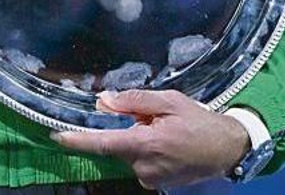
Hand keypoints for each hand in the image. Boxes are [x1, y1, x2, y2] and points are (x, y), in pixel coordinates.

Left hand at [49, 90, 250, 188]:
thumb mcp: (169, 101)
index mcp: (146, 144)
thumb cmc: (199, 122)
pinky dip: (146, 150)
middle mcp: (144, 166)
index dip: (77, 140)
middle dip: (127, 129)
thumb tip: (104, 102)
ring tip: (166, 132)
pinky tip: (167, 144)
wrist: (227, 149)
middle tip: (153, 119)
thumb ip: (134, 102)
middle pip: (117, 145)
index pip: (103, 143)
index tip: (57, 136)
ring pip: (129, 153)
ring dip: (138, 140)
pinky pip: (140, 162)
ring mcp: (151, 178)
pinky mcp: (156, 183)